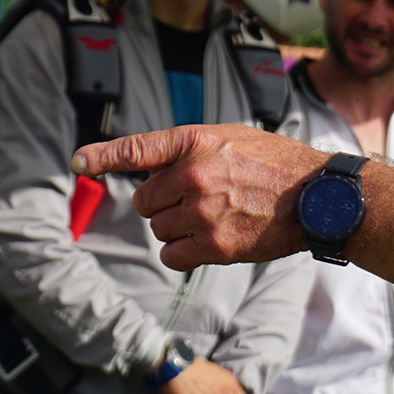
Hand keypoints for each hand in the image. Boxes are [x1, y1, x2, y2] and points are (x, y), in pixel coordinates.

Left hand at [74, 126, 328, 269]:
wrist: (314, 196)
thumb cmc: (272, 163)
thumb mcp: (228, 138)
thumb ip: (186, 151)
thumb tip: (146, 170)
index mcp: (195, 142)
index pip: (138, 148)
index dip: (103, 155)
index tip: (79, 162)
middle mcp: (194, 175)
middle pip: (145, 201)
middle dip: (162, 203)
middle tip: (195, 199)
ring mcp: (204, 212)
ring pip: (158, 229)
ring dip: (175, 228)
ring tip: (211, 216)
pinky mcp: (216, 245)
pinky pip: (173, 255)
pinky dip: (182, 252)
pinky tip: (207, 239)